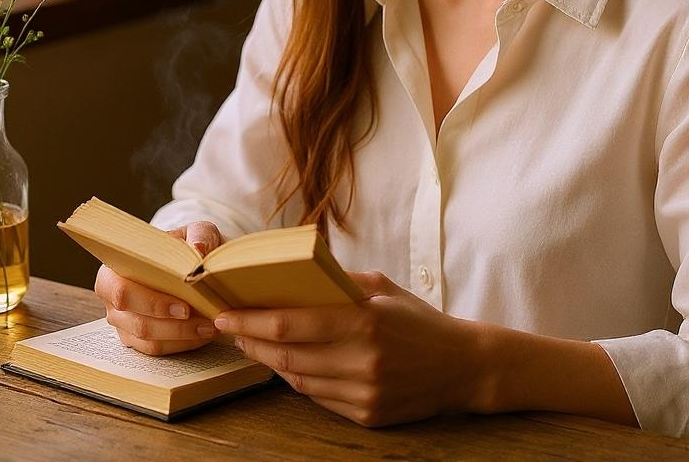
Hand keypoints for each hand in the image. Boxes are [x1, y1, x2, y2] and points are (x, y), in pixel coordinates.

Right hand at [93, 220, 223, 355]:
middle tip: (204, 321)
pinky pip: (157, 349)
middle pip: (137, 322)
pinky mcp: (137, 339)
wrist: (184, 262)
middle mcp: (113, 300)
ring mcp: (123, 323)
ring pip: (148, 341)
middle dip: (172, 325)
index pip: (121, 292)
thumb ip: (200, 235)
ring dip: (181, 337)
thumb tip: (199, 250)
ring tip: (210, 328)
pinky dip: (182, 344)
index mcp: (115, 270)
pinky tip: (203, 335)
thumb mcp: (195, 232)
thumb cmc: (184, 246)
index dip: (151, 303)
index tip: (183, 307)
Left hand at [214, 270, 479, 425]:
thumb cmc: (420, 320)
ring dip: (269, 362)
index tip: (226, 315)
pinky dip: (298, 379)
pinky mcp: (366, 416)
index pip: (292, 324)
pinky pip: (319, 397)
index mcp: (365, 321)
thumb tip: (298, 273)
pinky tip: (288, 363)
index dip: (252, 321)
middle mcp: (362, 360)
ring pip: (298, 379)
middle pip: (286, 355)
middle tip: (230, 329)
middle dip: (251, 342)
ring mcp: (363, 393)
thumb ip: (342, 282)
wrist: (462, 367)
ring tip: (253, 343)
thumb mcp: (385, 288)